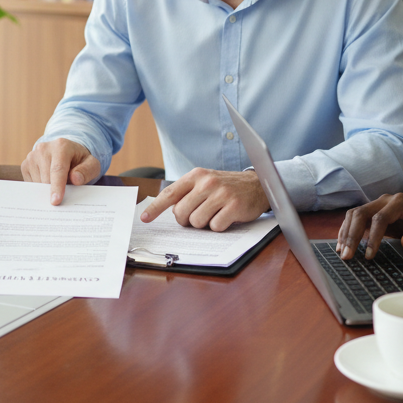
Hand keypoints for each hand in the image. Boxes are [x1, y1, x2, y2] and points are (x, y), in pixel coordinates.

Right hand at [20, 138, 102, 204]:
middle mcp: (44, 148)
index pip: (58, 169)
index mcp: (61, 146)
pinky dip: (40, 189)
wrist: (67, 152)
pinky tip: (48, 184)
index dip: (57, 187)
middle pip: (46, 178)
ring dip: (47, 190)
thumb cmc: (80, 160)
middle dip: (53, 191)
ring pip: (37, 183)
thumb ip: (87, 171)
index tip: (56, 201)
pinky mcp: (25, 164)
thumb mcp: (92, 164)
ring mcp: (32, 156)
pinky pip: (31, 184)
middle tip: (63, 197)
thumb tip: (75, 179)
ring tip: (58, 184)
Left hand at [140, 168, 269, 231]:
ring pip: (197, 222)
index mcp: (196, 175)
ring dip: (205, 223)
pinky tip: (227, 216)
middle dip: (187, 220)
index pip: (170, 193)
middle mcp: (207, 182)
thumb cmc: (226, 187)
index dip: (155, 208)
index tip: (145, 218)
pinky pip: (215, 227)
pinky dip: (219, 226)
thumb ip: (188, 193)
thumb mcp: (205, 182)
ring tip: (215, 213)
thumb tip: (169, 210)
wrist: (257, 184)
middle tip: (199, 215)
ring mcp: (221, 193)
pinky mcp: (234, 206)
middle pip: (181, 213)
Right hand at [336, 194, 402, 259]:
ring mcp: (377, 204)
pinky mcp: (373, 212)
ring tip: (342, 252)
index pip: (380, 218)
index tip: (369, 255)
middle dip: (352, 235)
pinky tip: (342, 244)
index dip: (373, 237)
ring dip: (346, 233)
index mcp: (400, 202)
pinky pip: (355, 218)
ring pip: (354, 214)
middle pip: (361, 213)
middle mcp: (385, 200)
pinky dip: (347, 231)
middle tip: (347, 255)